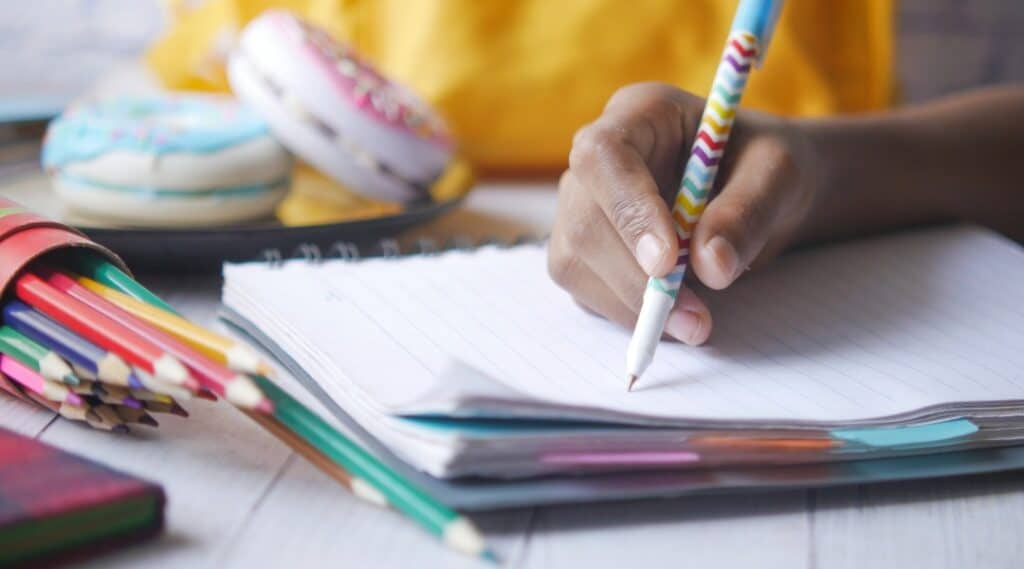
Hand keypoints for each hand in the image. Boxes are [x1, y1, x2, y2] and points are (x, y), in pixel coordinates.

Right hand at [548, 82, 821, 343]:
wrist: (759, 191)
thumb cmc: (765, 167)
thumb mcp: (779, 175)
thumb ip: (748, 213)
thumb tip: (711, 266)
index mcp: (639, 114)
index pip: (604, 156)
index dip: (628, 210)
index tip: (667, 262)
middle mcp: (596, 159)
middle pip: (583, 219)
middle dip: (635, 278)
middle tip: (695, 320)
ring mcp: (582, 206)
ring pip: (575, 262)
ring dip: (631, 305)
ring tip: (694, 325)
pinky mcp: (583, 252)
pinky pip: (586, 291)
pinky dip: (628, 315)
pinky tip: (673, 319)